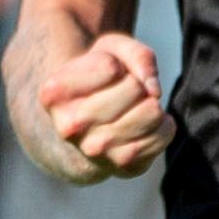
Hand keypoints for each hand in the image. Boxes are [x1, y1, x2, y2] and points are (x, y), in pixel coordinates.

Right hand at [35, 31, 170, 178]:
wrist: (88, 131)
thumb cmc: (98, 82)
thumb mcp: (109, 52)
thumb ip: (136, 55)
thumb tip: (154, 91)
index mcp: (53, 94)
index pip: (110, 66)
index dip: (117, 65)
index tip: (105, 76)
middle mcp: (69, 127)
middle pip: (133, 88)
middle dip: (136, 84)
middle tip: (123, 93)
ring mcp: (96, 152)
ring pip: (152, 111)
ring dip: (153, 103)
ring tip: (136, 108)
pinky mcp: (124, 167)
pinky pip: (164, 132)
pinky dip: (165, 123)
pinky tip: (146, 125)